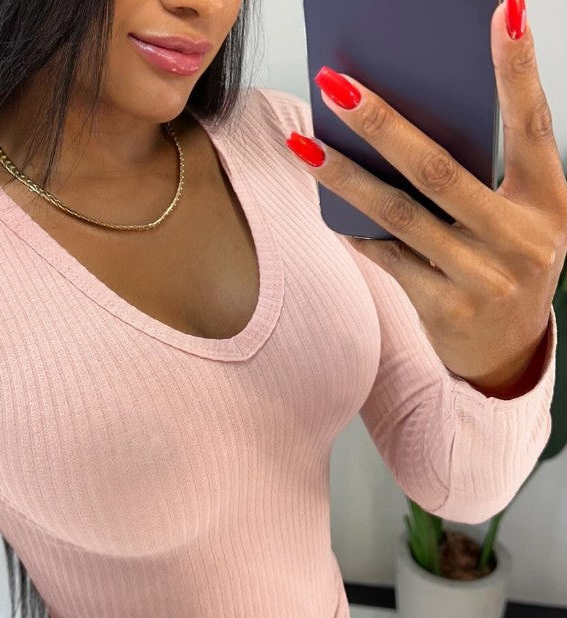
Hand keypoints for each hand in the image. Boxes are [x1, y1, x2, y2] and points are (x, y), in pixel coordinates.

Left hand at [286, 2, 566, 395]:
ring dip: (345, 176)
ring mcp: (481, 277)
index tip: (501, 13)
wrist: (509, 353)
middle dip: (383, 123)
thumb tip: (407, 125)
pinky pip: (388, 258)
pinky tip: (329, 207)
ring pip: (400, 215)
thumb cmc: (510, 267)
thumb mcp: (521, 219)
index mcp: (548, 202)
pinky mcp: (445, 308)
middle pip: (440, 170)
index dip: (519, 70)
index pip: (533, 126)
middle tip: (336, 85)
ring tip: (304, 143)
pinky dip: (357, 231)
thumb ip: (487, 177)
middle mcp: (520, 239)